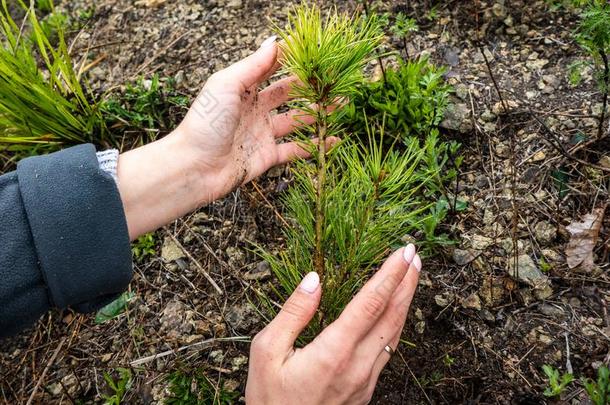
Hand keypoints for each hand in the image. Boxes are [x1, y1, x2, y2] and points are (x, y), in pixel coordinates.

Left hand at [117, 37, 329, 238]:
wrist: (194, 167)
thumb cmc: (205, 122)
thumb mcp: (227, 85)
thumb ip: (252, 65)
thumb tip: (274, 41)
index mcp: (243, 89)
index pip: (272, 68)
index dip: (292, 60)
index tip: (315, 53)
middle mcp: (254, 109)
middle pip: (288, 94)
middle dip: (311, 87)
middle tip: (334, 80)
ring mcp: (262, 133)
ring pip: (296, 120)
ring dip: (318, 113)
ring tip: (341, 105)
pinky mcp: (267, 156)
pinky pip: (296, 149)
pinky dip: (315, 145)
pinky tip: (334, 139)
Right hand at [246, 245, 421, 404]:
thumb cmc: (269, 399)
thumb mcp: (266, 351)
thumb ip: (293, 313)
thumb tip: (314, 279)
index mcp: (333, 352)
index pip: (370, 304)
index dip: (389, 275)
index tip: (403, 252)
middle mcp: (357, 366)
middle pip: (392, 317)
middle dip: (407, 283)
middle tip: (415, 255)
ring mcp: (365, 380)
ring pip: (395, 334)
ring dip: (405, 302)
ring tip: (411, 277)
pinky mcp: (365, 389)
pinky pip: (388, 350)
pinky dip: (395, 324)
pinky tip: (394, 313)